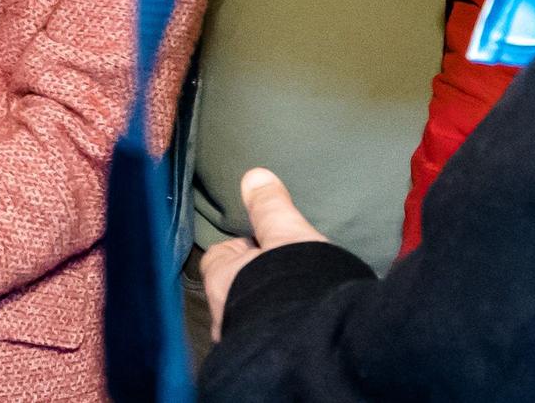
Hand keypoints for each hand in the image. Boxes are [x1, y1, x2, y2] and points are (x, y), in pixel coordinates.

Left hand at [200, 167, 329, 341]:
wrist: (316, 343)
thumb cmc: (294, 282)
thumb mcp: (287, 234)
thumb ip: (270, 207)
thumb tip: (255, 175)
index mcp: (221, 280)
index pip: (218, 257)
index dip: (242, 248)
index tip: (267, 244)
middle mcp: (222, 314)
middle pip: (232, 288)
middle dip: (254, 282)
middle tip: (285, 274)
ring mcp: (240, 340)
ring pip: (247, 316)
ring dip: (265, 308)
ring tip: (295, 303)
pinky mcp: (260, 360)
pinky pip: (264, 339)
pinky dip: (276, 331)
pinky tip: (300, 327)